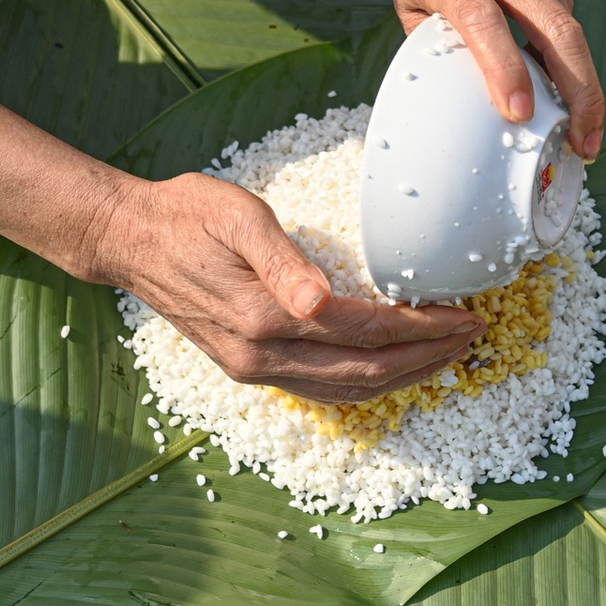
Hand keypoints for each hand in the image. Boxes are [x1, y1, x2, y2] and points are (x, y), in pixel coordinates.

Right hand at [0, 96, 483, 402]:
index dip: (421, 327)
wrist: (129, 240)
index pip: (365, 331)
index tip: (464, 314)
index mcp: (265, 316)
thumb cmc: (186, 214)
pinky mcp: (250, 368)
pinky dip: (368, 385)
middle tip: (476, 336)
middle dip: (429, 357)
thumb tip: (321, 299)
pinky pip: (323, 390)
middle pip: (366, 371)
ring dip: (406, 377)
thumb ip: (282, 258)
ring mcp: (254, 369)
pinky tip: (394, 370)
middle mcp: (262, 356)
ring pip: (348, 391)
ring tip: (449, 355)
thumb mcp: (237, 216)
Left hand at [367, 0, 604, 158]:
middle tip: (586, 142)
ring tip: (581, 130)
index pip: (483, 22)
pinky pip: (566, 17)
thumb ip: (436, 46)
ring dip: (581, 85)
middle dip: (579, 92)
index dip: (504, 69)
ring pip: (572, 29)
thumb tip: (466, 105)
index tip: (519, 113)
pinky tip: (555, 71)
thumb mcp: (409, 2)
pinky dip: (564, 52)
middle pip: (556, 29)